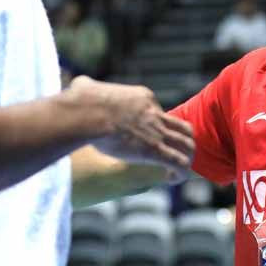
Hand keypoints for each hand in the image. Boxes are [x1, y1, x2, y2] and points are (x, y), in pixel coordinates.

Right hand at [68, 76, 194, 182]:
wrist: (89, 112)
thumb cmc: (82, 101)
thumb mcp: (86, 86)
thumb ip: (87, 87)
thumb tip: (79, 85)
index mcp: (143, 98)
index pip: (159, 112)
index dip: (156, 127)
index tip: (146, 140)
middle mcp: (154, 113)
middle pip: (182, 127)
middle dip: (181, 142)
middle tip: (173, 155)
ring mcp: (157, 131)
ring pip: (187, 144)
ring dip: (185, 158)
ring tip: (176, 170)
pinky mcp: (154, 149)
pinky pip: (177, 162)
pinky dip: (180, 172)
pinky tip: (172, 179)